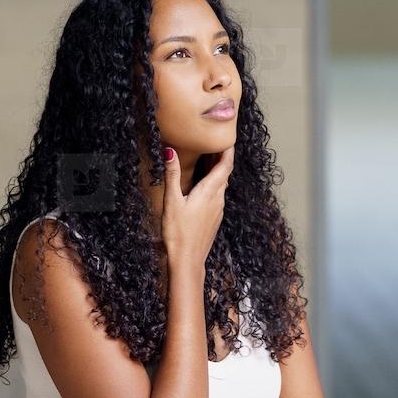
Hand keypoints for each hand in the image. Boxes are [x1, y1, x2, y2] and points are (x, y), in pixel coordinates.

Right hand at [159, 145, 233, 269]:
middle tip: (215, 141)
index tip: (228, 136)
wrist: (187, 261)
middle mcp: (218, 199)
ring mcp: (218, 210)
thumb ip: (172, 174)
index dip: (228, 149)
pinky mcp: (213, 218)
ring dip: (217, 169)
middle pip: (224, 172)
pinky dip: (213, 183)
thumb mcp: (171, 200)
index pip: (225, 165)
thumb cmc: (178, 233)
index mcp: (210, 191)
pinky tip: (202, 184)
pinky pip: (217, 195)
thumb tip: (169, 151)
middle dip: (221, 156)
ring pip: (221, 183)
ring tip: (207, 157)